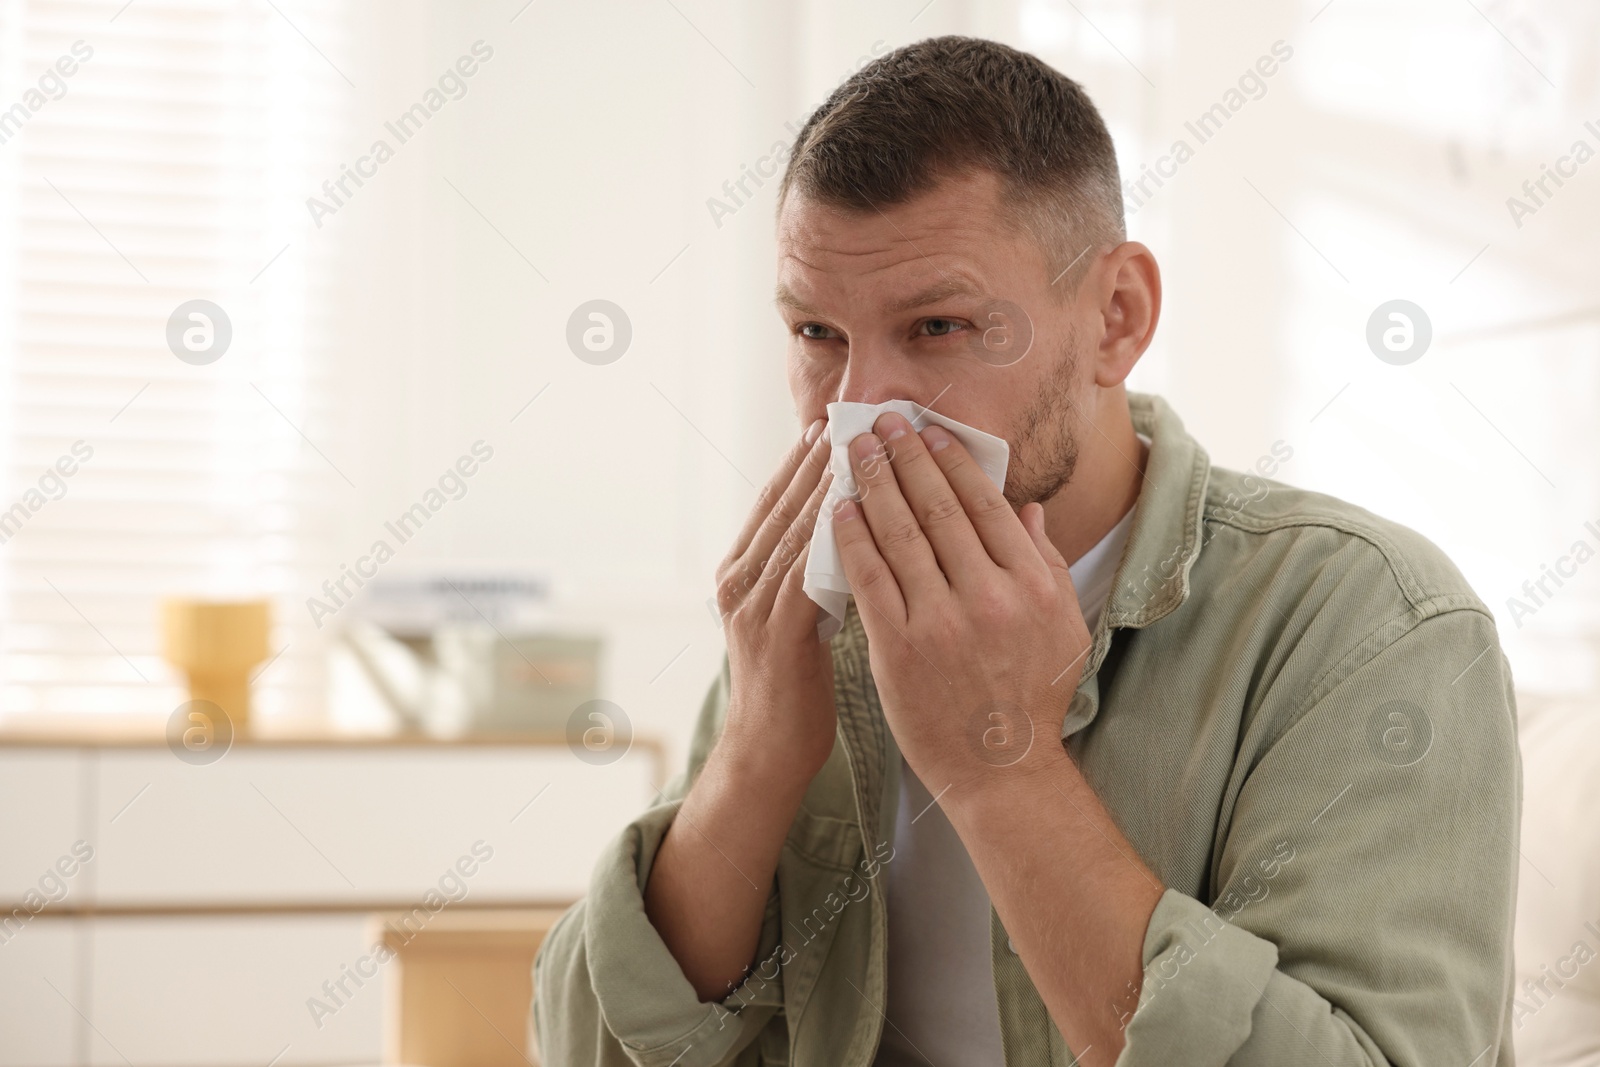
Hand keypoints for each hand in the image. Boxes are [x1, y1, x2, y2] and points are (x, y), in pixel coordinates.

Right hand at [714, 419, 837, 783]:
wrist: (768, 753)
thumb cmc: (795, 689)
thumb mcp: (797, 619)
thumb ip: (810, 574)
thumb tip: (849, 531)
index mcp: (741, 574)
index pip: (772, 503)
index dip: (800, 462)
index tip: (830, 424)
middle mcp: (738, 582)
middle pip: (781, 505)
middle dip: (816, 460)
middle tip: (849, 416)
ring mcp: (752, 606)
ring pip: (794, 530)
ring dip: (828, 487)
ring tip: (859, 447)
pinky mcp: (776, 633)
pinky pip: (806, 572)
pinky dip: (830, 538)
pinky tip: (858, 513)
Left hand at [831, 411, 1091, 790]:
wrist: (1001, 771)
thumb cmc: (1033, 698)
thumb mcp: (1062, 625)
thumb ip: (1046, 562)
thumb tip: (1026, 509)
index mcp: (1029, 584)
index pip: (984, 504)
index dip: (951, 461)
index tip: (929, 431)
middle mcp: (987, 596)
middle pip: (938, 508)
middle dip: (905, 456)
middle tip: (882, 421)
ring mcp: (940, 622)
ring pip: (899, 535)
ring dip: (873, 483)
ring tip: (852, 450)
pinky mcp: (898, 649)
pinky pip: (869, 579)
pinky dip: (851, 539)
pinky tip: (837, 509)